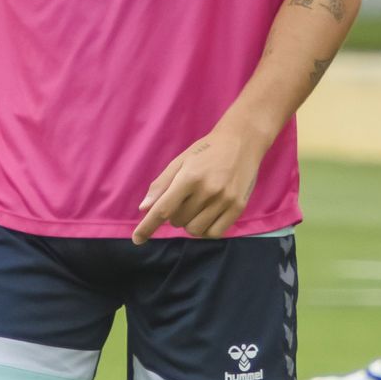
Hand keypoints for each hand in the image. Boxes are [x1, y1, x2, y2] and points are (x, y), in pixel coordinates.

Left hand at [133, 132, 262, 244]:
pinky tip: (208, 216)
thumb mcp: (181, 161)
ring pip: (195, 230)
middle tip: (185, 198)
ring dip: (190, 223)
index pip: (163, 209)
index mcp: (190, 177)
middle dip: (175, 214)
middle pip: (178, 221)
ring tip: (198, 206)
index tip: (137, 239)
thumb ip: (161, 185)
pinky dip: (206, 229)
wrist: (243, 140)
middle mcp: (208, 190)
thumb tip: (144, 209)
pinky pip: (214, 233)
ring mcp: (225, 200)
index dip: (148, 226)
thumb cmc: (207, 150)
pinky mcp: (238, 207)